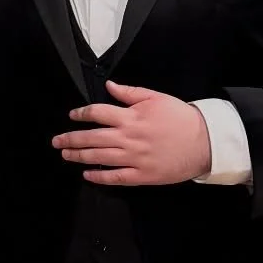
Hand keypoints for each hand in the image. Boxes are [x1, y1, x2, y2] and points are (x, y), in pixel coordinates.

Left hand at [52, 80, 211, 186]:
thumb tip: (109, 85)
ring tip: (66, 154)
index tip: (72, 116)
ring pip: (99, 157)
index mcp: (131, 117)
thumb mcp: (156, 98)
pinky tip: (87, 175)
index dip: (81, 114)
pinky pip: (116, 177)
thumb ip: (130, 93)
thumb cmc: (181, 117)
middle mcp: (129, 137)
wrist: (205, 141)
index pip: (98, 113)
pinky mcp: (142, 175)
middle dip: (71, 138)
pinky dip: (99, 177)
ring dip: (79, 156)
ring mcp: (135, 158)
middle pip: (92, 138)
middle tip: (56, 140)